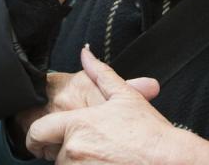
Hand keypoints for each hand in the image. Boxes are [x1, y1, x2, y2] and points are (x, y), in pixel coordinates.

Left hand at [27, 46, 208, 164]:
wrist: (172, 162)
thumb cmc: (151, 134)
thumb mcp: (125, 97)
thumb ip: (100, 74)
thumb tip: (86, 55)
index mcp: (78, 124)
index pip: (37, 131)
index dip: (35, 137)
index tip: (38, 142)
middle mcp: (74, 150)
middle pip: (54, 154)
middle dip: (67, 152)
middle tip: (91, 149)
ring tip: (104, 159)